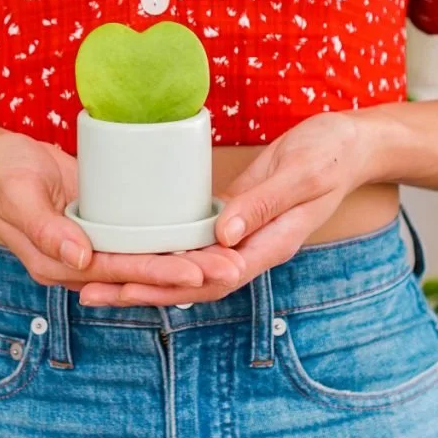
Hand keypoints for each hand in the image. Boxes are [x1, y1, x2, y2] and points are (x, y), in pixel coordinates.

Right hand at [0, 132, 245, 292]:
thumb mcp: (16, 194)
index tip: (196, 272)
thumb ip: (43, 228)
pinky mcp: (104, 227)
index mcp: (57, 262)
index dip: (157, 273)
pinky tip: (203, 238)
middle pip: (140, 272)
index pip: (117, 271)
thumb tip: (79, 259)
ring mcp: (93, 245)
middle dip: (186, 273)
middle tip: (231, 268)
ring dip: (186, 261)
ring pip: (146, 259)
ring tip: (230, 260)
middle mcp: (80, 261)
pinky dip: (170, 241)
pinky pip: (140, 239)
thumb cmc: (2, 173)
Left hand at [77, 112, 371, 305]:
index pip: (213, 277)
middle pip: (189, 284)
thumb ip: (263, 205)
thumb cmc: (329, 156)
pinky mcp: (230, 220)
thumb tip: (223, 237)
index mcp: (270, 245)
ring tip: (94, 280)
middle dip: (141, 290)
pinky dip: (159, 251)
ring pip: (185, 269)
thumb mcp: (301, 175)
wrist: (348, 146)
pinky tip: (128, 248)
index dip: (168, 285)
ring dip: (142, 277)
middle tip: (90, 291)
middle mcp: (251, 249)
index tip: (126, 284)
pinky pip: (191, 244)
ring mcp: (240, 238)